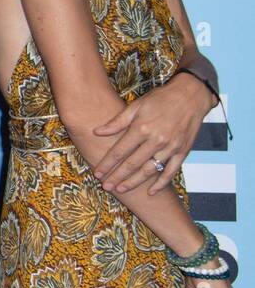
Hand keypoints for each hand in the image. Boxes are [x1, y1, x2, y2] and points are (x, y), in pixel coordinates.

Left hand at [92, 73, 213, 193]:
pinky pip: (171, 171)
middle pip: (132, 164)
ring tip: (121, 190)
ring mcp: (171, 147)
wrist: (191, 96)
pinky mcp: (183, 151)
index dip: (107, 164)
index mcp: (142, 128)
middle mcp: (156, 140)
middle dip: (117, 177)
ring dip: (134, 182)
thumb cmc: (161, 99)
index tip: (98, 173)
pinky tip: (151, 192)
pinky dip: (161, 183)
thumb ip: (117, 122)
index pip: (120, 151)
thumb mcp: (136, 106)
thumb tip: (97, 132)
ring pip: (149, 170)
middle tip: (106, 187)